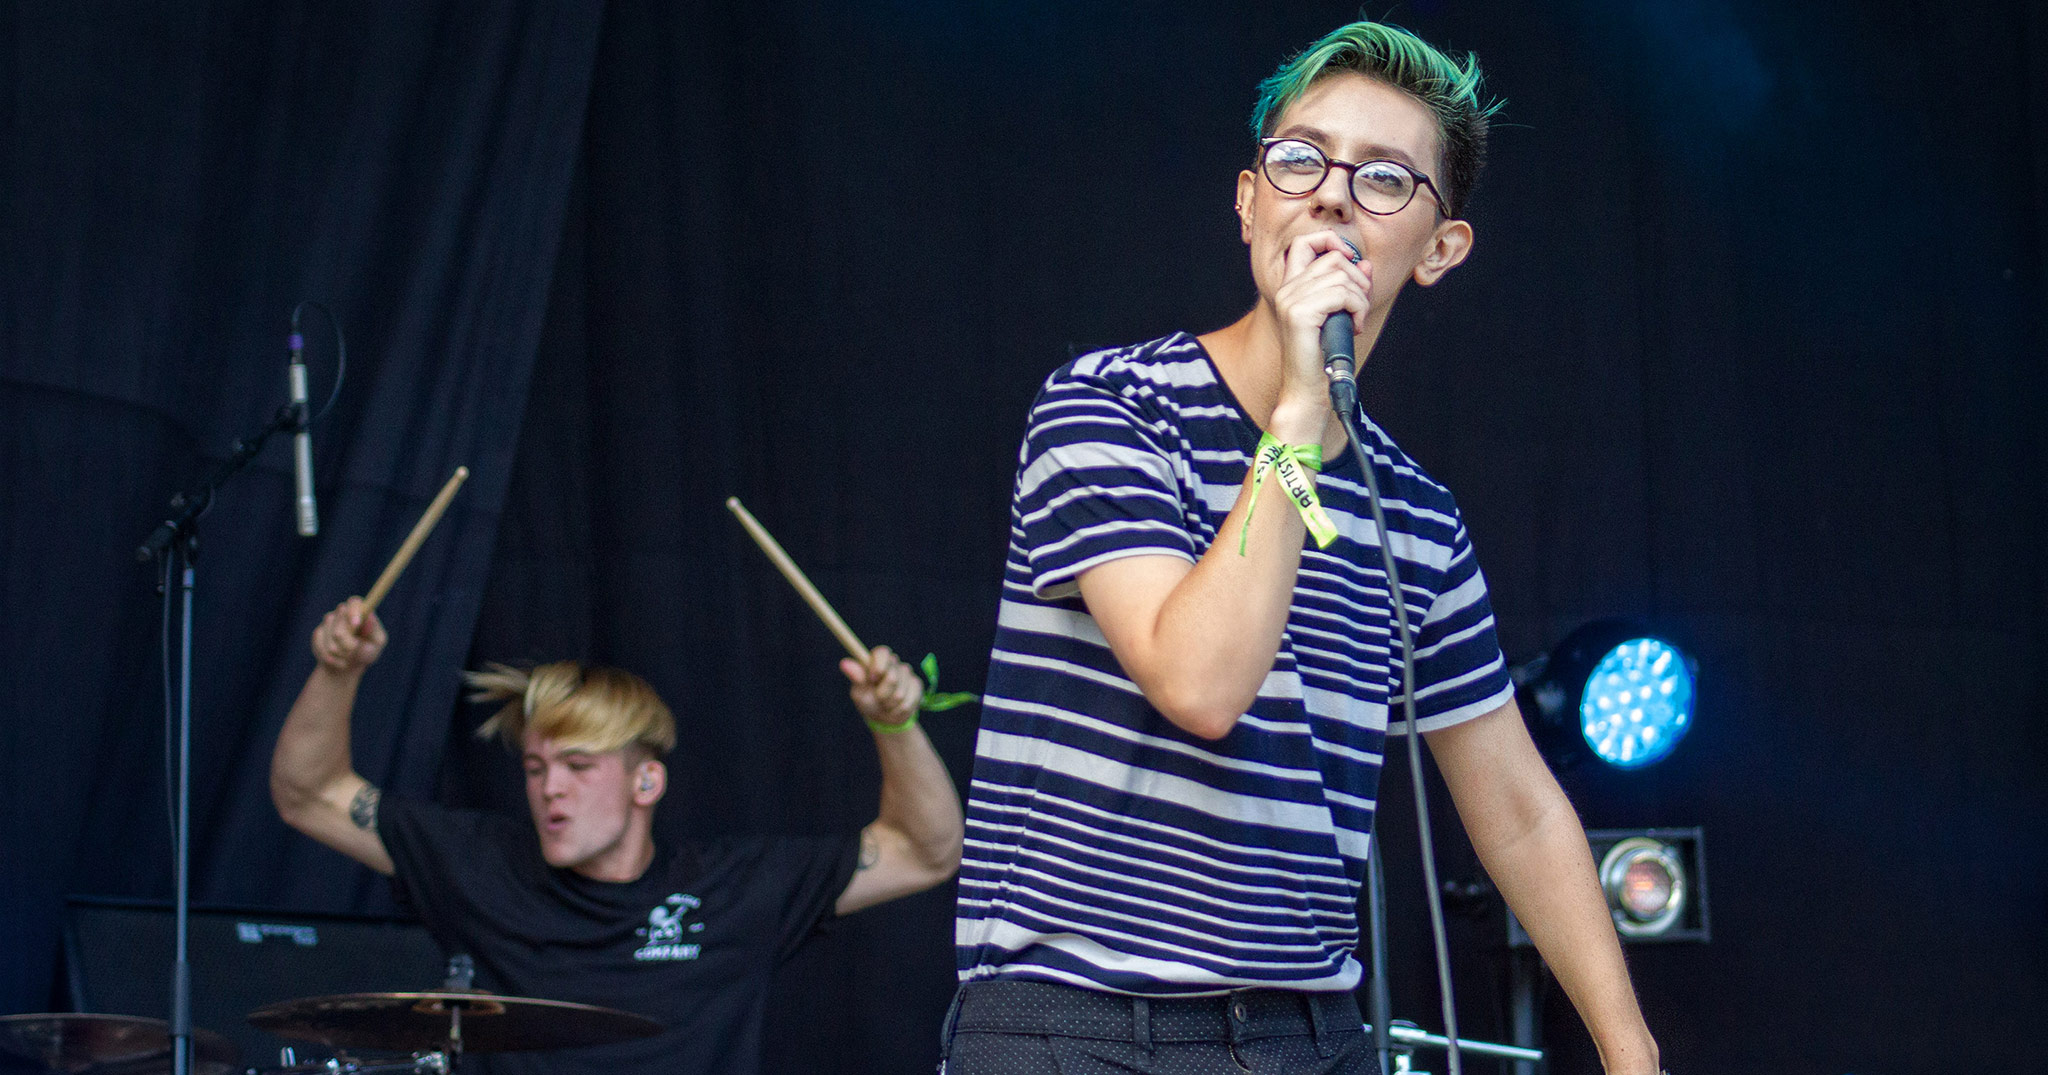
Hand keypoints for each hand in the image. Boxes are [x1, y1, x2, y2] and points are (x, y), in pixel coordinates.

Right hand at [311, 597, 385, 673]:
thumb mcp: (377, 643)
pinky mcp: (318, 633)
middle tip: (353, 649)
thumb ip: (374, 630)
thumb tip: (369, 618)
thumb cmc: (367, 651)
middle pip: (340, 619)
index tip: (356, 624)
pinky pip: (321, 645)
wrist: (348, 666)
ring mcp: (328, 622)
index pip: (354, 602)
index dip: (353, 611)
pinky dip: (331, 657)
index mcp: (360, 610)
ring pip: (330, 635)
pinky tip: (337, 660)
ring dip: (340, 651)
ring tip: (347, 657)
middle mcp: (342, 612)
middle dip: (347, 639)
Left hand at [841, 646, 921, 729]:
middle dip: (883, 693)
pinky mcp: (916, 685)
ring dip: (890, 703)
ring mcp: (907, 674)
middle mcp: (893, 664)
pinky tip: (896, 708)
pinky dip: (900, 709)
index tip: (873, 678)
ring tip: (886, 705)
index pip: (882, 652)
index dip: (879, 665)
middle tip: (878, 698)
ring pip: (901, 691)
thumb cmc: (868, 702)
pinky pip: (910, 699)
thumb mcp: (859, 692)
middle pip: (892, 675)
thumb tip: (844, 663)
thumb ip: (856, 678)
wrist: (886, 718)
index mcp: (877, 661)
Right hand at [1270, 230, 1370, 435]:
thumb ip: (1349, 287)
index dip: (1331, 242)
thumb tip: (1366, 264)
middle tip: (1359, 307)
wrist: (1308, 390)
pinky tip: (1354, 327)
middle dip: (1358, 280)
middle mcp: (1286, 290)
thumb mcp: (1338, 315)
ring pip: (1342, 277)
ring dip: (1360, 299)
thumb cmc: (1323, 357)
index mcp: (1290, 288)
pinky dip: (1357, 309)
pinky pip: (1342, 294)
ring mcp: (1290, 300)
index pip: (1304, 242)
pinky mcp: (1300, 314)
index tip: (1350, 263)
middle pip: (1334, 259)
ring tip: (1355, 321)